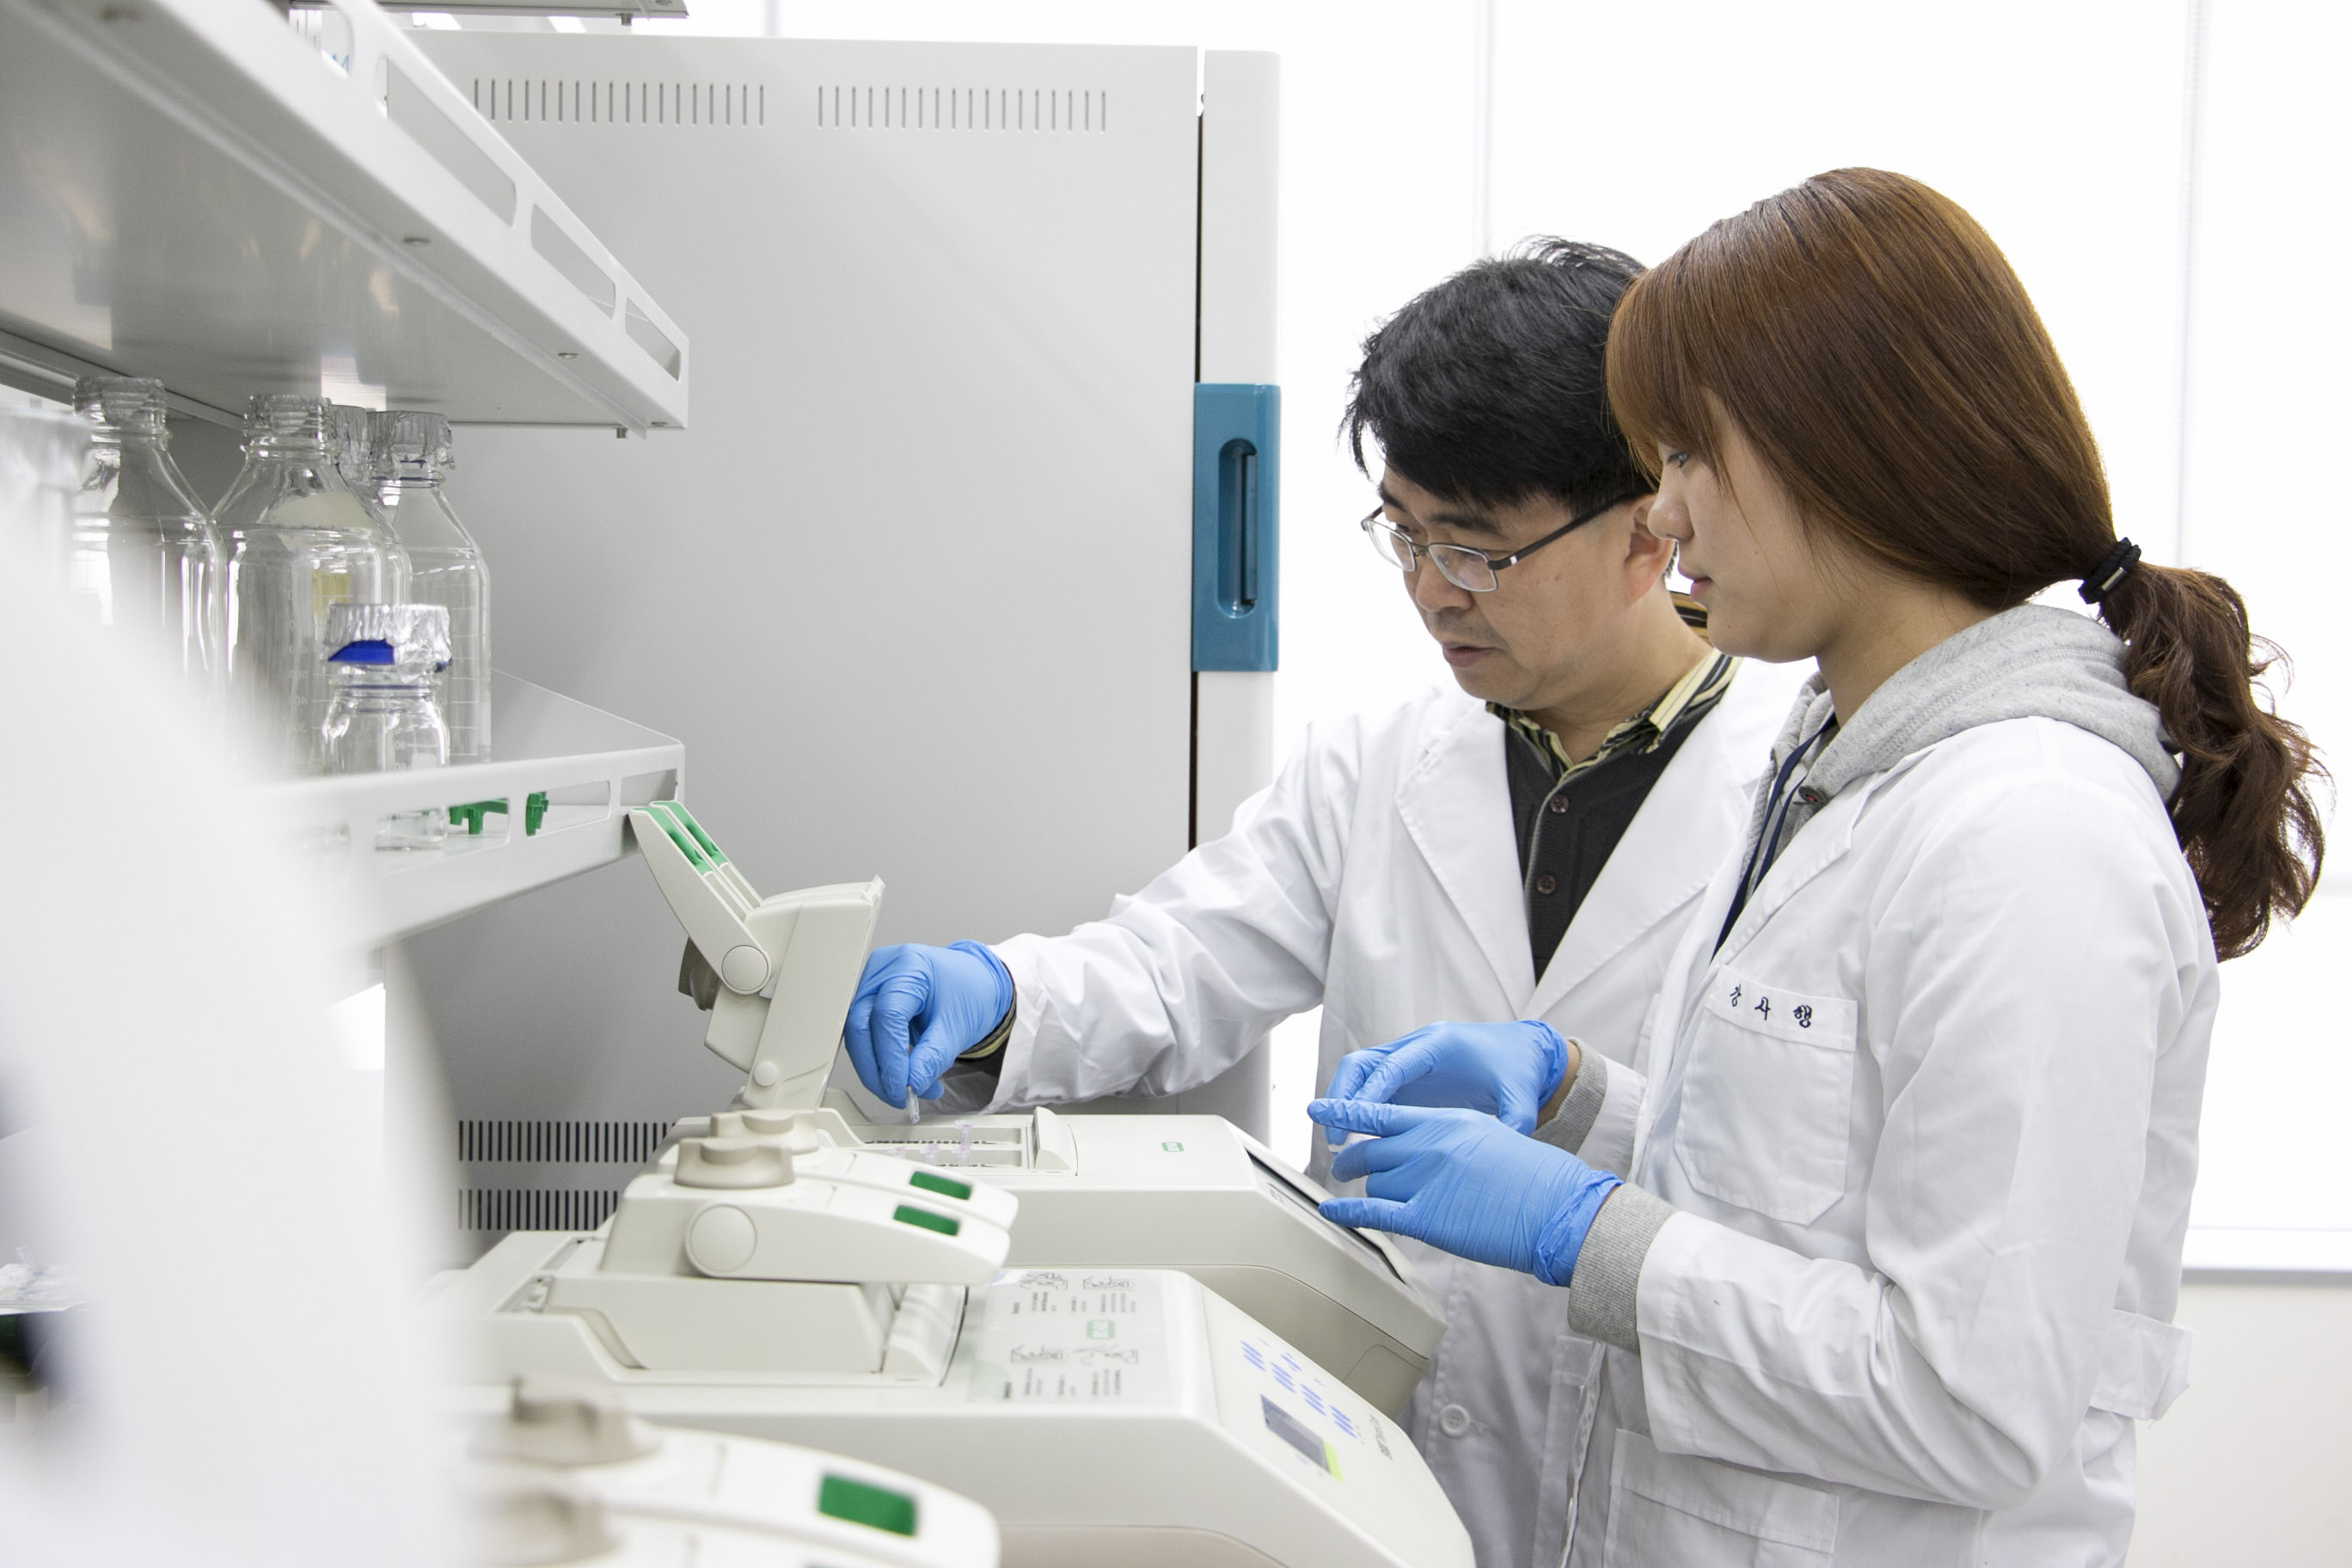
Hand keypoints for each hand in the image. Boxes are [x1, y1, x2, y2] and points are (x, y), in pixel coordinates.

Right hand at [842, 942, 1011, 1107]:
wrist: (976, 981)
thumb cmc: (970, 993)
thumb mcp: (958, 1027)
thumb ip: (933, 1058)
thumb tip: (910, 1085)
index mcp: (910, 966)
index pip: (887, 1016)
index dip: (890, 1059)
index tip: (901, 1089)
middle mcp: (884, 969)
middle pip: (860, 1025)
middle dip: (876, 1070)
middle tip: (898, 1097)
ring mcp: (872, 981)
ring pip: (857, 1033)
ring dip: (876, 1069)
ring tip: (905, 1089)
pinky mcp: (869, 997)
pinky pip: (863, 1033)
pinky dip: (878, 1059)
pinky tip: (898, 1075)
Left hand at [1308, 1099, 1618, 1284]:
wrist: (1557, 1206)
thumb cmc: (1533, 1176)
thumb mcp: (1490, 1136)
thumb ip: (1452, 1136)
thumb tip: (1429, 1144)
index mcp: (1446, 1120)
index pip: (1383, 1112)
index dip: (1346, 1111)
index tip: (1320, 1109)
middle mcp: (1429, 1144)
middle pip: (1371, 1149)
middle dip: (1349, 1157)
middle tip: (1339, 1163)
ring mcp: (1425, 1180)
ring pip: (1372, 1180)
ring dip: (1360, 1187)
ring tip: (1351, 1190)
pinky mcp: (1426, 1218)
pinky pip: (1372, 1211)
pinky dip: (1346, 1211)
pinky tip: (1331, 1211)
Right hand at [1321, 1020, 1569, 1141]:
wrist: (1523, 1052)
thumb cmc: (1518, 1071)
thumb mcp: (1521, 1100)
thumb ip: (1512, 1125)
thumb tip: (1499, 1155)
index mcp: (1439, 1045)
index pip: (1392, 1066)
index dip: (1368, 1094)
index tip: (1353, 1125)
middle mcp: (1417, 1046)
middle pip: (1361, 1063)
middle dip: (1342, 1097)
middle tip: (1336, 1138)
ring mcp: (1408, 1058)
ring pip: (1358, 1073)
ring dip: (1343, 1103)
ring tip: (1338, 1143)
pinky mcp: (1406, 1074)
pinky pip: (1370, 1086)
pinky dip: (1357, 1109)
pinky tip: (1356, 1139)